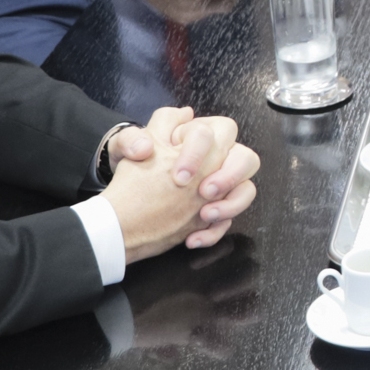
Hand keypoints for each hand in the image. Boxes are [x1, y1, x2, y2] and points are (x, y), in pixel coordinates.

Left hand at [102, 105, 260, 257]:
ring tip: (204, 216)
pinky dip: (213, 232)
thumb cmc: (131, 169)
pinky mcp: (214, 210)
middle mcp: (215, 159)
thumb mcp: (123, 149)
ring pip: (247, 189)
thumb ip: (130, 141)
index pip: (213, 131)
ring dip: (231, 204)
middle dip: (229, 176)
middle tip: (204, 192)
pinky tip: (193, 238)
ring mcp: (219, 186)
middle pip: (246, 158)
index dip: (199, 153)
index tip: (180, 176)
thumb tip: (145, 146)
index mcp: (196, 135)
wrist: (126, 204)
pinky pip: (229, 221)